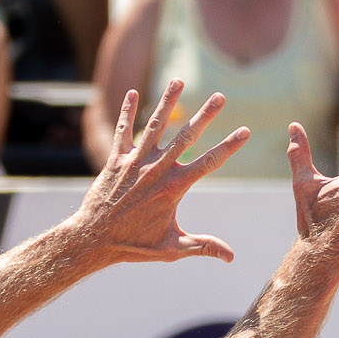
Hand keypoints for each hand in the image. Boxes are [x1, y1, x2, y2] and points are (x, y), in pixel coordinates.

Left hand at [73, 80, 248, 263]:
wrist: (93, 240)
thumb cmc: (134, 246)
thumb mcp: (172, 248)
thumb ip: (202, 247)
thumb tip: (231, 257)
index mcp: (173, 188)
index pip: (209, 163)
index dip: (229, 146)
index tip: (245, 131)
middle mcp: (156, 170)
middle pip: (186, 136)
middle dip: (205, 115)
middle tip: (220, 96)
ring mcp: (135, 162)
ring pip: (154, 126)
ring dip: (167, 102)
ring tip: (178, 80)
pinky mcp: (115, 160)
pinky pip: (123, 131)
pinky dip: (127, 112)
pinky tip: (132, 92)